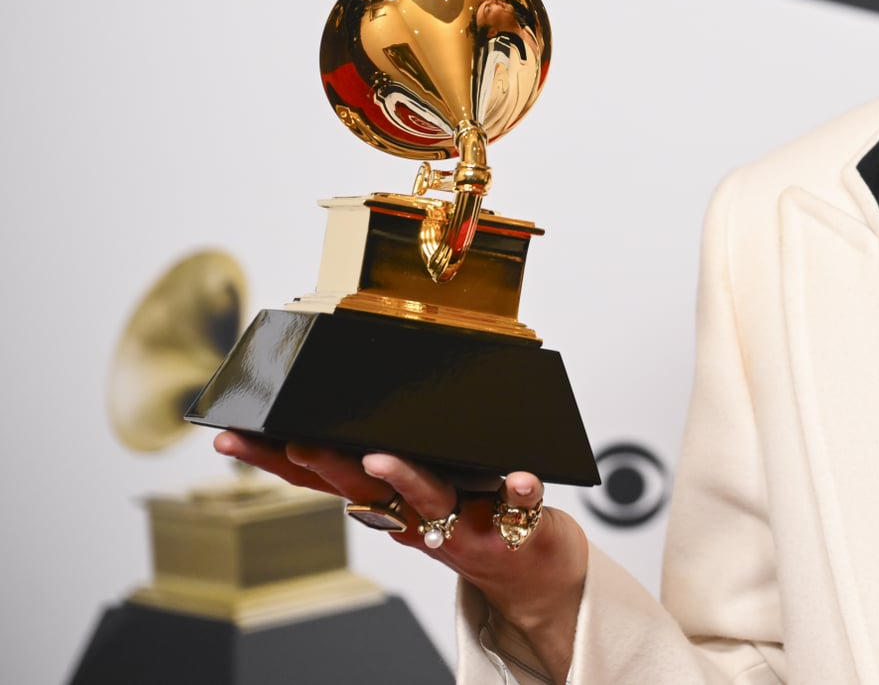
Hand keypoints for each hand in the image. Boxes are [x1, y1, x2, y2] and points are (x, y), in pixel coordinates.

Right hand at [215, 431, 587, 680]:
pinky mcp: (515, 526)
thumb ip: (382, 465)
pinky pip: (519, 505)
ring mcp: (464, 523)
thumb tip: (334, 418)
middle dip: (330, 466)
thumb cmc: (471, 519)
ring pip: (431, 498)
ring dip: (405, 479)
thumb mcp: (414, 495)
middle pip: (364, 491)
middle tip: (299, 443)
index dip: (273, 462)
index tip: (232, 438)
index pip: (322, 481)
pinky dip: (519, 490)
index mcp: (387, 502)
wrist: (532, 573)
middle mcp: (417, 517)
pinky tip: (521, 477)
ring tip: (382, 458)